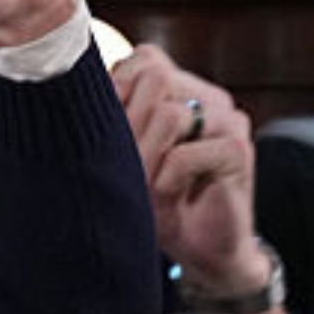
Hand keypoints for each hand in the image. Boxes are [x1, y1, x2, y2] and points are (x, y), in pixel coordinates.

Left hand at [111, 47, 273, 313]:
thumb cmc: (160, 206)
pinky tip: (169, 198)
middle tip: (126, 168)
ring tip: (144, 188)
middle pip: (156, 79)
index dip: (118, 92)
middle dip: (129, 126)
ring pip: (169, 115)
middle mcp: (210, 98)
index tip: (109, 138)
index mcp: (185, 89)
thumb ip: (115, 122)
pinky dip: (165, 181)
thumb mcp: (126, 160)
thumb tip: (75, 92)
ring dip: (144, 159)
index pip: (145, 59)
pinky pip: (184, 155)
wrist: (205, 255)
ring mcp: (229, 120)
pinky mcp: (238, 150)